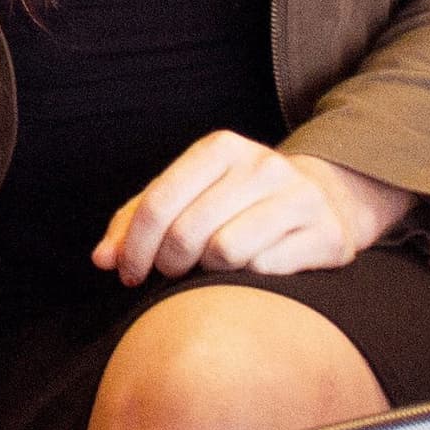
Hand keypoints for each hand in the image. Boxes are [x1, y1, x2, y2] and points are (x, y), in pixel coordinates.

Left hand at [93, 137, 412, 285]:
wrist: (322, 201)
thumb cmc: (237, 204)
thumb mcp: (188, 195)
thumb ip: (136, 221)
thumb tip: (102, 259)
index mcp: (221, 148)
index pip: (159, 202)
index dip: (134, 247)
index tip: (128, 274)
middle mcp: (262, 165)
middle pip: (188, 233)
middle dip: (168, 264)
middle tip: (171, 274)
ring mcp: (299, 198)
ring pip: (226, 253)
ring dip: (210, 273)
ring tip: (213, 268)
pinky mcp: (327, 234)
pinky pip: (265, 270)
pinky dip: (249, 280)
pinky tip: (252, 271)